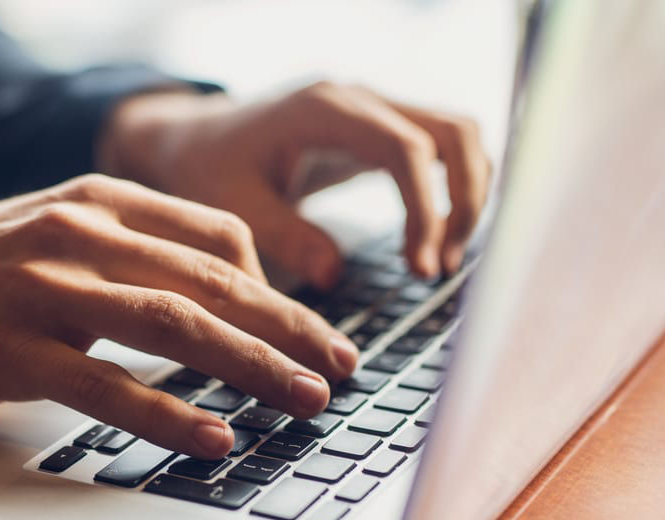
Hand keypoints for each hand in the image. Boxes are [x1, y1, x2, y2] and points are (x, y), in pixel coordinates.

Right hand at [0, 175, 358, 458]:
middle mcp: (76, 230)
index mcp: (94, 198)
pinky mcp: (9, 347)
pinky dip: (169, 415)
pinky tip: (213, 440)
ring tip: (305, 401)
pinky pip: (107, 384)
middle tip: (343, 368)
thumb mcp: (42, 236)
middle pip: (212, 281)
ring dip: (251, 367)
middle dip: (289, 328)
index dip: (277, 286)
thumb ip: (117, 253)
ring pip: (174, 325)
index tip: (310, 328)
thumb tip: (201, 296)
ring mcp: (41, 287)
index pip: (216, 234)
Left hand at [98, 81, 491, 285]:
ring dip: (468, 194)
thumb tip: (332, 276)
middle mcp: (359, 98)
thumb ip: (282, 235)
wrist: (197, 139)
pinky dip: (455, 188)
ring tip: (441, 260)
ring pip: (458, 134)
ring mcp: (375, 108)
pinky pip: (442, 146)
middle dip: (464, 201)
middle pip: (453, 131)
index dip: (425, 208)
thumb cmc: (210, 169)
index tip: (419, 267)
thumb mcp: (233, 205)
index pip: (405, 148)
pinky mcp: (381, 128)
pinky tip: (435, 238)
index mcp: (324, 109)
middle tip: (439, 268)